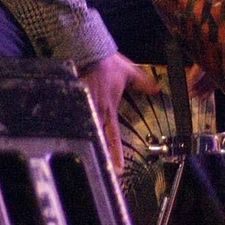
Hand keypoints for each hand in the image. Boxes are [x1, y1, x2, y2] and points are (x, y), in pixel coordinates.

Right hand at [82, 52, 159, 171]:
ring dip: (85, 143)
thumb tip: (157, 89)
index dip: (115, 153)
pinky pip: (74, 116)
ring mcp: (84, 106)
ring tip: (85, 162)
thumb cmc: (108, 64)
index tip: (117, 168)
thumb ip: (143, 82)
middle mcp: (97, 111)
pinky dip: (72, 128)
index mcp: (109, 108)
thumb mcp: (129, 72)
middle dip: (98, 155)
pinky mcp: (74, 100)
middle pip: (96, 138)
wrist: (89, 52)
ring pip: (84, 129)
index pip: (113, 136)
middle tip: (101, 172)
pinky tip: (67, 138)